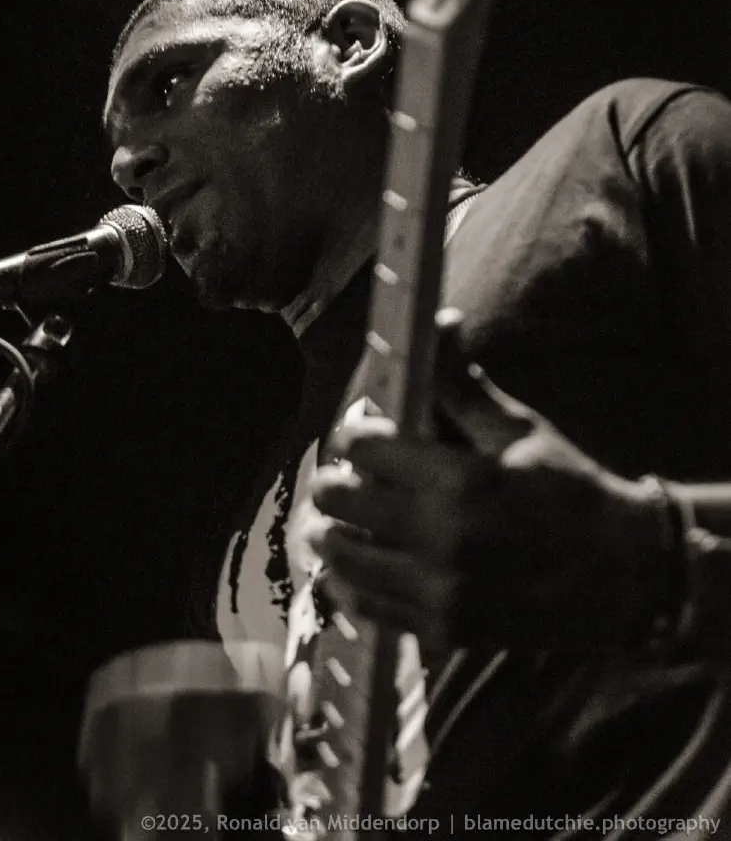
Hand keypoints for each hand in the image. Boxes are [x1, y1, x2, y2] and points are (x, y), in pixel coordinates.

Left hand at [300, 315, 667, 650]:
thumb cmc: (572, 492)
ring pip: (341, 559)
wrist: (625, 576)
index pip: (364, 449)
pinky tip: (348, 568)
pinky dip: (346, 584)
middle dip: (333, 482)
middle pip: (338, 503)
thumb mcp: (519, 429)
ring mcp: (440, 593)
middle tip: (342, 477)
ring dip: (328, 534)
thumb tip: (437, 322)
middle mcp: (442, 539)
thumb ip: (461, 384)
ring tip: (331, 521)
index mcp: (461, 480)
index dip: (354, 435)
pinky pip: (367, 608)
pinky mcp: (443, 630)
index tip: (362, 435)